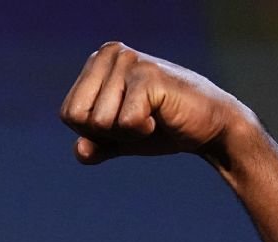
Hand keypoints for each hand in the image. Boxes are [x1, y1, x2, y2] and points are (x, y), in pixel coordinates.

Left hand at [59, 42, 253, 164]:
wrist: (209, 129)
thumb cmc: (162, 129)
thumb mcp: (119, 140)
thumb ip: (94, 146)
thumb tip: (80, 151)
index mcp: (98, 62)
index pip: (68, 113)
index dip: (93, 131)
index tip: (123, 121)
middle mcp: (111, 54)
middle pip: (78, 116)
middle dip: (106, 132)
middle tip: (137, 120)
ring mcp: (130, 62)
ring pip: (100, 121)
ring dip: (126, 133)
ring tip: (152, 117)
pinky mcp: (149, 77)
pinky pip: (124, 123)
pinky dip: (141, 131)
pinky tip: (161, 116)